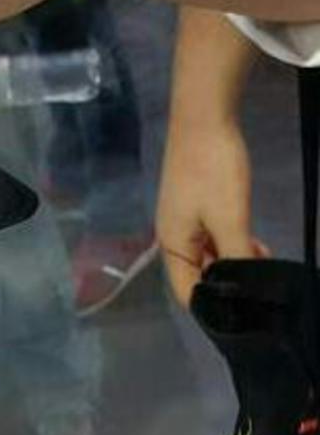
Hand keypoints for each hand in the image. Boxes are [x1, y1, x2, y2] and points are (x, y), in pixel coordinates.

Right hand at [156, 112, 265, 306]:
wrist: (202, 119)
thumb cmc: (212, 171)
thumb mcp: (230, 218)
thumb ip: (236, 255)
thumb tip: (244, 288)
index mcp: (172, 246)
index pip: (187, 292)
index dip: (211, 307)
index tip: (242, 315)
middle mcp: (172, 238)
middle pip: (195, 275)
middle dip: (225, 286)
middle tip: (260, 292)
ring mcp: (182, 221)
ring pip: (206, 256)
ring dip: (231, 264)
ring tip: (262, 269)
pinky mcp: (194, 206)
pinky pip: (210, 238)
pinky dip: (230, 246)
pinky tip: (253, 244)